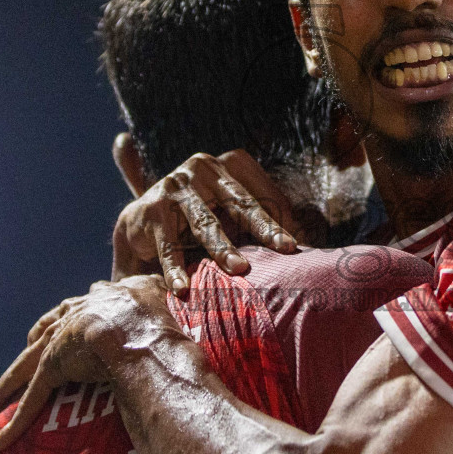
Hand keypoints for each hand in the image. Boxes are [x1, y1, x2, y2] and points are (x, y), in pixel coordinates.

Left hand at [0, 275, 174, 449]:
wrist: (136, 330)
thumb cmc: (151, 314)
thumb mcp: (151, 290)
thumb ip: (150, 288)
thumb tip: (158, 283)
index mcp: (93, 303)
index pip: (70, 312)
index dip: (62, 323)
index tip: (56, 331)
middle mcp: (69, 318)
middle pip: (40, 337)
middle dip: (28, 353)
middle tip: (18, 370)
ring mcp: (57, 344)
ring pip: (25, 368)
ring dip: (6, 388)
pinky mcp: (52, 369)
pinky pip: (31, 401)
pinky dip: (14, 424)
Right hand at [112, 149, 299, 293]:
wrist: (141, 224)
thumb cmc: (200, 220)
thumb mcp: (232, 216)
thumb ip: (264, 223)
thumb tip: (311, 248)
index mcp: (230, 164)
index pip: (263, 193)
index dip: (281, 220)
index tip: (297, 246)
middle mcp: (203, 167)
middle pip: (240, 202)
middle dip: (263, 227)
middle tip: (285, 249)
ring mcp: (175, 186)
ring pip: (205, 223)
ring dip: (222, 248)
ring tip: (239, 269)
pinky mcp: (150, 210)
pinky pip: (168, 245)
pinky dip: (175, 269)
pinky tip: (182, 288)